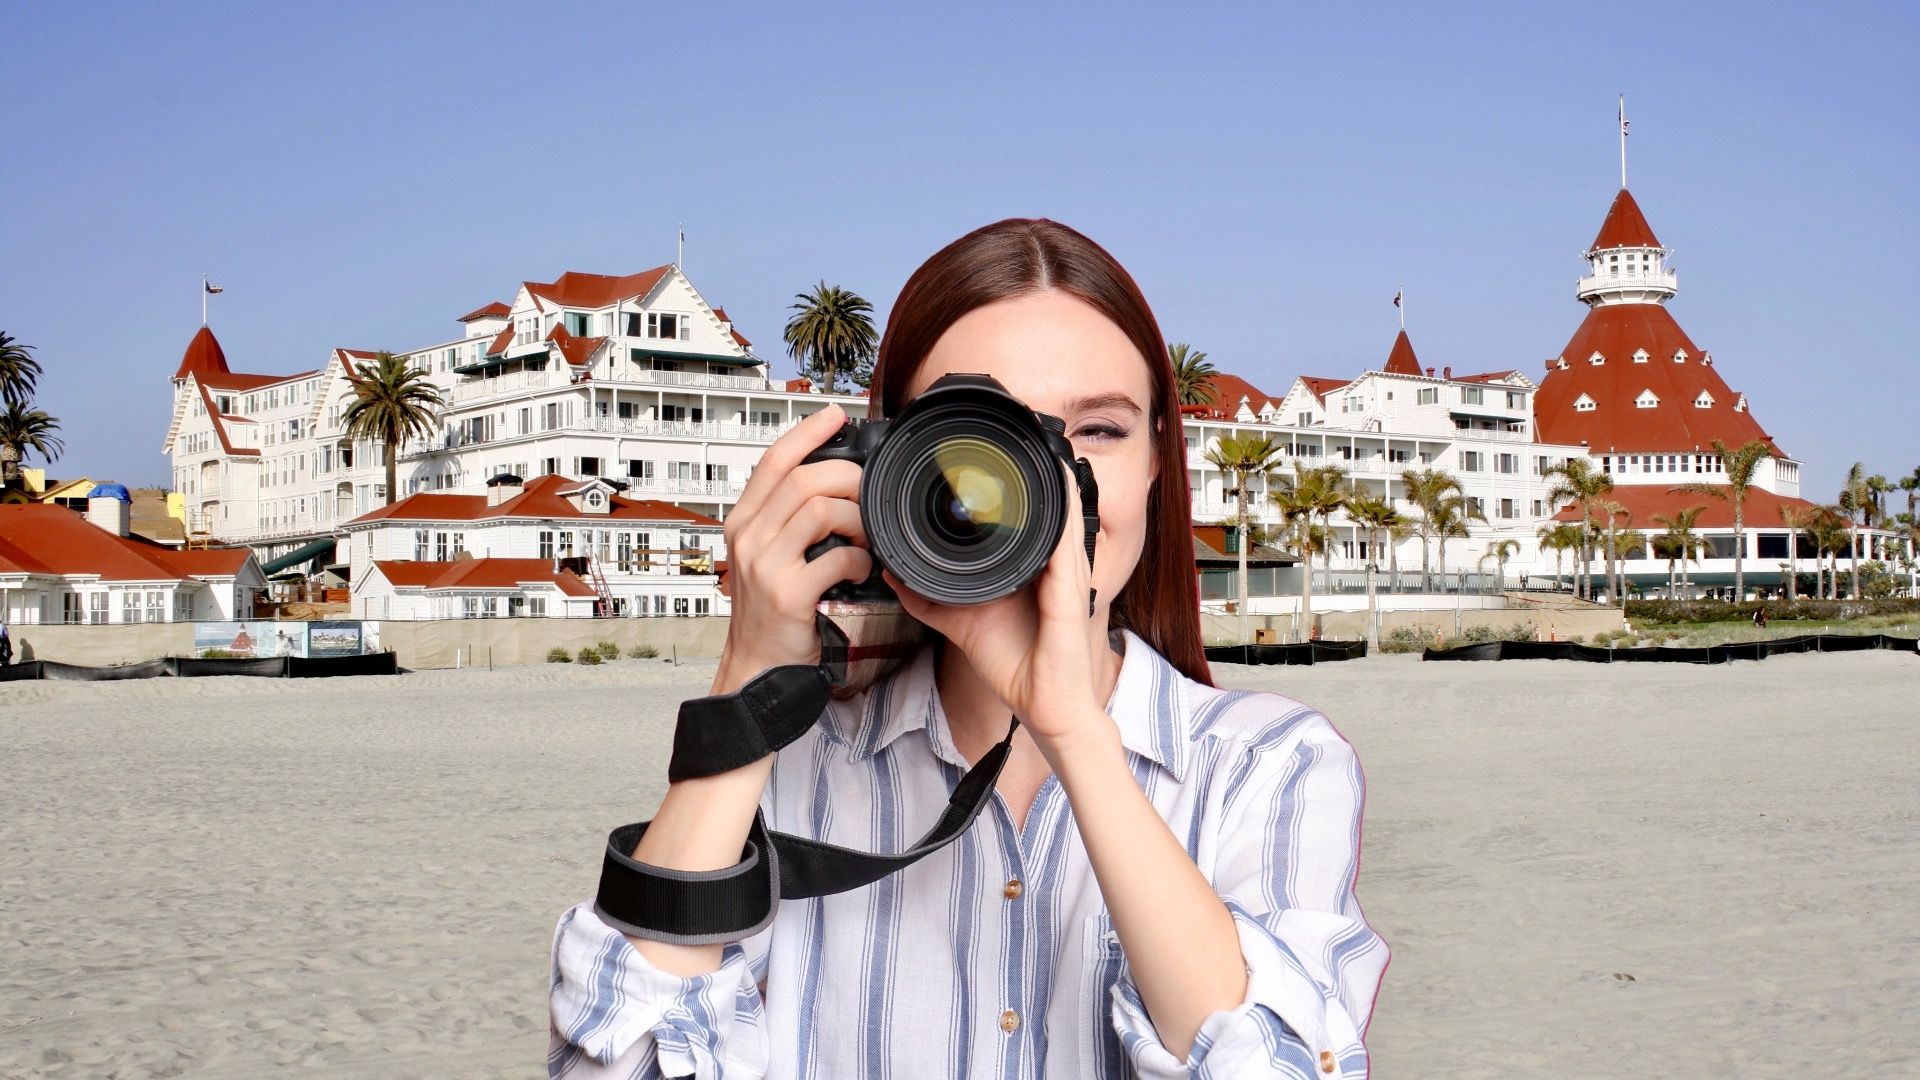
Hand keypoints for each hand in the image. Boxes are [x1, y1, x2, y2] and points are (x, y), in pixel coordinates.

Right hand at [712, 404, 872, 694]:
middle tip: (866, 493)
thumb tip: (832, 483)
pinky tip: (861, 570)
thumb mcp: (767, 555)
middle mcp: (748, 537)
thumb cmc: (771, 611)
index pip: (773, 460)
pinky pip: (837, 557)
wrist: (757, 665)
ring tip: (864, 535)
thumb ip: (787, 520)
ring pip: (821, 510)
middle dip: (847, 477)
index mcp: (743, 521)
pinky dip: (860, 559)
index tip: (836, 415)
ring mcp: (765, 565)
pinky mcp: (788, 595)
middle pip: (803, 479)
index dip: (807, 432)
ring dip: (857, 517)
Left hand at [884, 464, 1107, 742]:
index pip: (1023, 519)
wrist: (1045, 706)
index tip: (982, 458)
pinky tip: (1060, 487)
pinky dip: (1063, 516)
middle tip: (1014, 437)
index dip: (1009, 489)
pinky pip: (1067, 547)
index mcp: (1030, 569)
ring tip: (1040, 446)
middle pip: (1045, 508)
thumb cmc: (1016, 666)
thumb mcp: (962, 624)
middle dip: (1032, 474)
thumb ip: (930, 599)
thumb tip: (896, 575)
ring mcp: (1065, 577)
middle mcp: (1050, 567)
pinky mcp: (1070, 593)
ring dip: (1053, 483)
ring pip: (1060, 517)